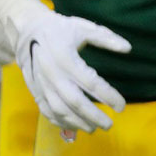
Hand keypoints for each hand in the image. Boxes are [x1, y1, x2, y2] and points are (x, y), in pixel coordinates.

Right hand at [9, 4, 130, 131]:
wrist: (27, 31)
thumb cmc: (61, 29)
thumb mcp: (84, 27)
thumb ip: (106, 38)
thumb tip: (128, 48)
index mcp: (66, 58)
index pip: (91, 82)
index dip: (108, 96)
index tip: (121, 106)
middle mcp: (53, 74)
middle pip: (75, 101)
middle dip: (93, 116)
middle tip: (110, 124)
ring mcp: (41, 84)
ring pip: (60, 110)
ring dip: (77, 122)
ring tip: (94, 128)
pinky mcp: (35, 90)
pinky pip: (47, 111)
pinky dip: (60, 122)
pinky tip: (74, 127)